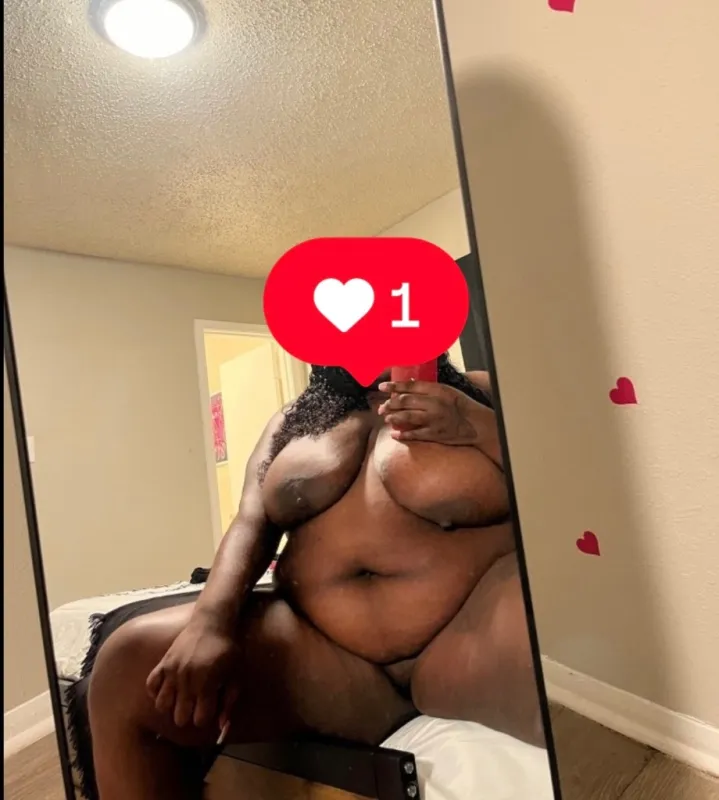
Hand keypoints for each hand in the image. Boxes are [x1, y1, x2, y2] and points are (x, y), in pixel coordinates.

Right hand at [146, 617, 239, 731]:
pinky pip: (151, 686)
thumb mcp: (235, 674)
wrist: (212, 621)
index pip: (200, 719)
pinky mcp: (163, 663)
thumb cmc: (227, 649)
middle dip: (189, 715)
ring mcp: (172, 672)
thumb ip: (229, 702)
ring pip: (162, 706)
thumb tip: (221, 727)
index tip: (210, 707)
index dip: (206, 717)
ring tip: (181, 698)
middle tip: (196, 703)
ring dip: (172, 706)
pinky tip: (168, 688)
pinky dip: (157, 691)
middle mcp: (187, 681)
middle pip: (180, 717)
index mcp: (207, 684)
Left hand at [377, 380, 488, 444]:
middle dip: (389, 404)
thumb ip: (429, 388)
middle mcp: (434, 403)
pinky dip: (402, 434)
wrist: (476, 424)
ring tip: (386, 418)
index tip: (382, 387)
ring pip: (406, 417)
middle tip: (382, 407)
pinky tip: (394, 434)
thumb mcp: (447, 391)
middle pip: (405, 401)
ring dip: (393, 417)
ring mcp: (433, 419)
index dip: (393, 386)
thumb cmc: (462, 405)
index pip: (410, 386)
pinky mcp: (434, 434)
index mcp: (437, 390)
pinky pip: (414, 434)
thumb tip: (411, 384)